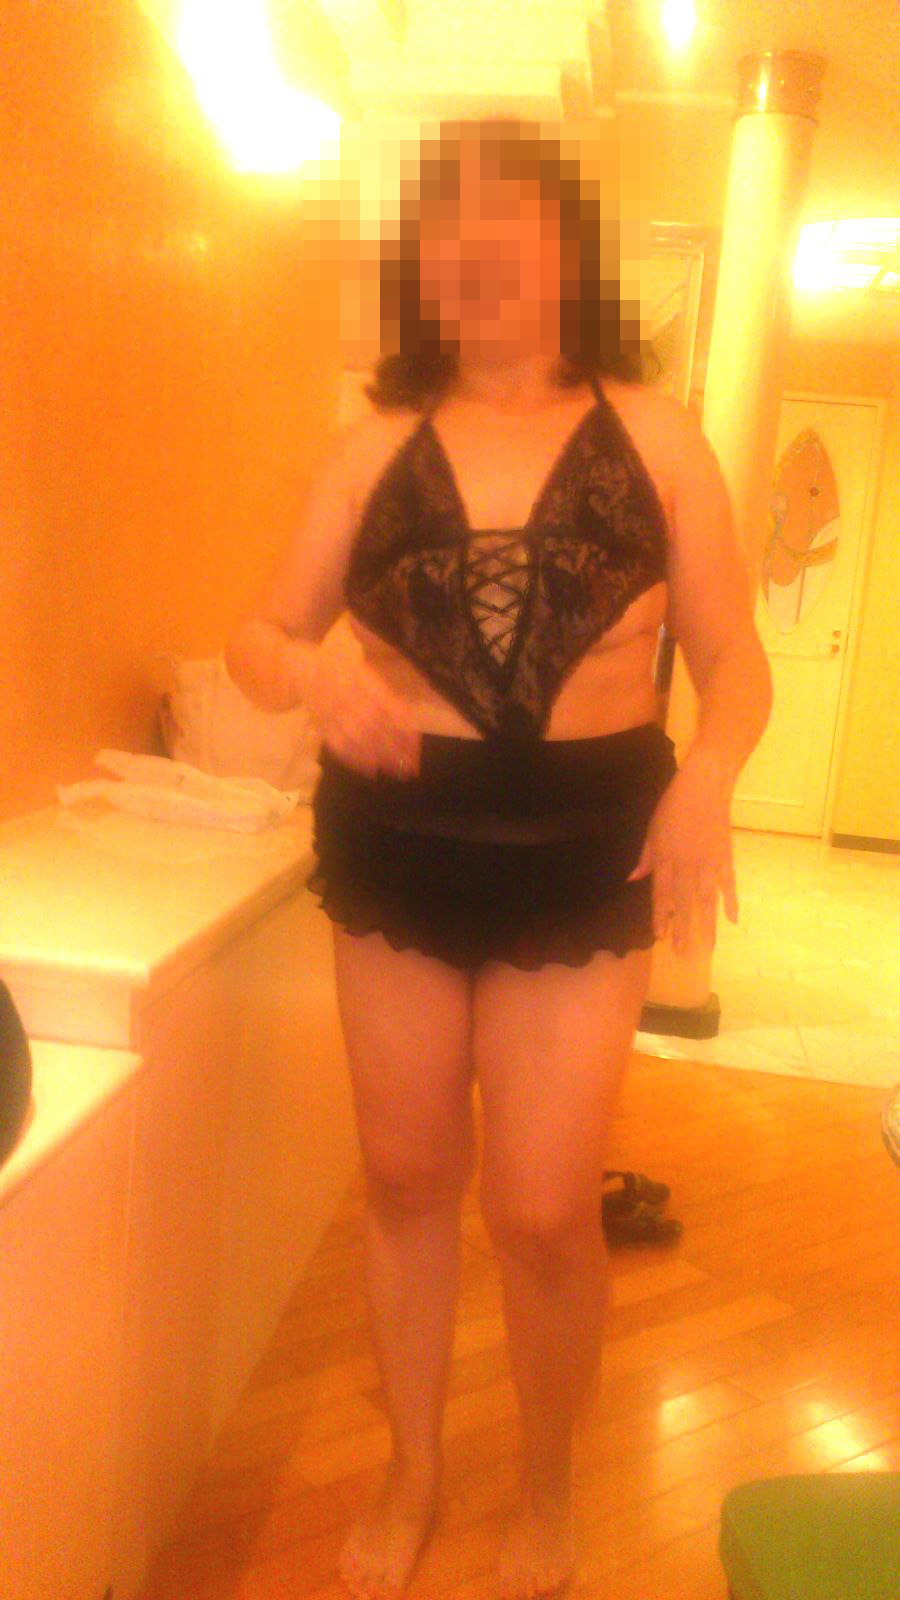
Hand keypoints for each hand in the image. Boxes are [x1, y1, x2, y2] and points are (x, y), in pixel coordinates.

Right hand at [304, 624, 421, 780]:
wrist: (301, 667)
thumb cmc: (339, 667)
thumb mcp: (365, 672)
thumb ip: (385, 695)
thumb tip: (407, 719)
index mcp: (362, 681)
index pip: (388, 708)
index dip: (403, 729)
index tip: (416, 745)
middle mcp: (348, 698)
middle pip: (375, 727)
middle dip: (395, 749)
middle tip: (411, 766)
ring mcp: (333, 713)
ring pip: (358, 739)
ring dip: (379, 758)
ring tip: (396, 771)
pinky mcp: (322, 725)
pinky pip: (338, 745)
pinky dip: (355, 759)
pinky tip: (370, 769)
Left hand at [626, 754, 737, 953]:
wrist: (704, 785)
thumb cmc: (673, 805)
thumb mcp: (652, 829)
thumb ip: (644, 857)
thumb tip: (631, 879)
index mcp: (666, 858)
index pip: (661, 894)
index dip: (661, 916)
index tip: (660, 937)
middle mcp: (686, 864)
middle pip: (684, 903)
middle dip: (684, 930)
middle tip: (684, 955)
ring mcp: (708, 862)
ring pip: (707, 899)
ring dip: (708, 924)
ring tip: (709, 947)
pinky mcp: (725, 856)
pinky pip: (729, 883)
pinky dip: (731, 901)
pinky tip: (732, 920)